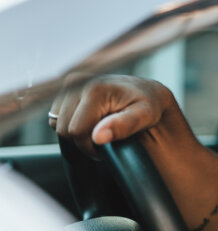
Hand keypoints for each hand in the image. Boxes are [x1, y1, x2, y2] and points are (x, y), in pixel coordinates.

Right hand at [49, 74, 179, 157]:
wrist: (147, 90)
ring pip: (57, 123)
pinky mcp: (66, 87)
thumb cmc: (148, 104)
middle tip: (105, 139)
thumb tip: (98, 137)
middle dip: (83, 141)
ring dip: (77, 132)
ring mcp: (70, 83)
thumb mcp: (145, 116)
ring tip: (100, 128)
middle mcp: (78, 82)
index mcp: (95, 89)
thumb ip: (123, 126)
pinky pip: (57, 116)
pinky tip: (91, 120)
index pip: (76, 131)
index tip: (107, 148)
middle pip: (63, 128)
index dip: (90, 146)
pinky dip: (72, 123)